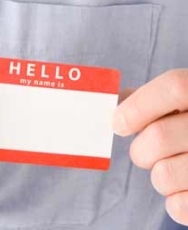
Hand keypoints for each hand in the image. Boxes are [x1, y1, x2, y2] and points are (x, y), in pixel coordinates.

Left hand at [112, 69, 187, 225]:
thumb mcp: (179, 103)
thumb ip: (147, 99)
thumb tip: (113, 104)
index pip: (173, 88)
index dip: (137, 107)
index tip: (118, 124)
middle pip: (158, 137)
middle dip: (140, 149)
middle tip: (147, 150)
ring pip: (163, 176)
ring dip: (158, 174)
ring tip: (174, 166)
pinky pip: (178, 206)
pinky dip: (173, 200)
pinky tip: (185, 186)